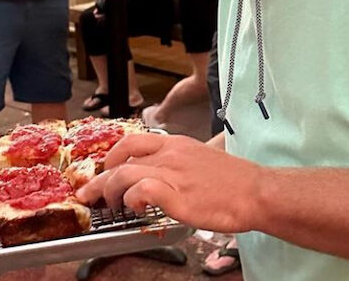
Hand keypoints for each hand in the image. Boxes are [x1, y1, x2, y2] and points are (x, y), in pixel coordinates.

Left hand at [76, 134, 261, 232]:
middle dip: (100, 178)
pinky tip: (134, 207)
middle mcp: (171, 155)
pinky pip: (143, 190)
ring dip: (110, 191)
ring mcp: (174, 174)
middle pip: (121, 159)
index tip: (105, 171)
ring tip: (111, 207)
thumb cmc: (235, 180)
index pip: (132, 141)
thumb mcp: (204, 158)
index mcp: (177, 144)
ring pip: (124, 174)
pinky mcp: (178, 196)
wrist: (256, 192)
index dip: (111, 156)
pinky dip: (132, 198)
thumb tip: (168, 172)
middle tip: (91, 194)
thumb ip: (182, 161)